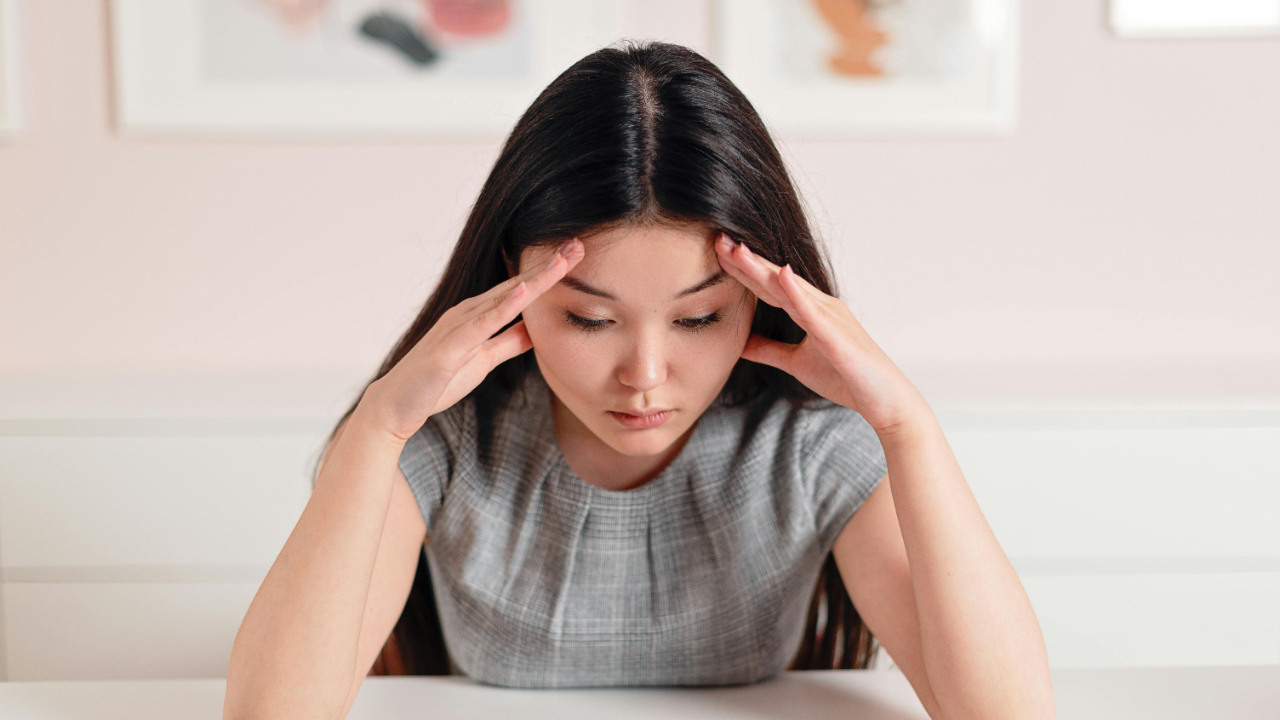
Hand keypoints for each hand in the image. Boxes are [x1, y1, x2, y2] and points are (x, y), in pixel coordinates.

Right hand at [367, 238, 584, 441]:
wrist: (395, 406)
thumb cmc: (436, 382)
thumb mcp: (483, 359)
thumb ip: (508, 342)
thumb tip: (537, 329)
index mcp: (477, 315)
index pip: (520, 289)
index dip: (549, 273)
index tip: (577, 255)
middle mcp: (467, 313)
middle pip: (515, 285)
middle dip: (548, 266)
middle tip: (579, 245)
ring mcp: (456, 327)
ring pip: (502, 298)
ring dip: (533, 279)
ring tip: (561, 260)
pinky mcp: (448, 348)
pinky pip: (480, 324)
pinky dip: (503, 306)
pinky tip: (524, 291)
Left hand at [714, 233, 928, 434]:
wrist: (885, 401)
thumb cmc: (847, 379)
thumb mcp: (796, 363)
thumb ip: (769, 350)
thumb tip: (740, 344)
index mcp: (810, 310)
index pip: (769, 286)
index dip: (743, 270)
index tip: (717, 253)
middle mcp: (821, 306)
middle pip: (776, 279)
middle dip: (746, 260)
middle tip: (718, 239)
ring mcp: (831, 318)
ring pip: (790, 289)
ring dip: (763, 268)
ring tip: (739, 249)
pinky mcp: (838, 336)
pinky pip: (813, 312)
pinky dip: (797, 292)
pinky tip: (782, 274)